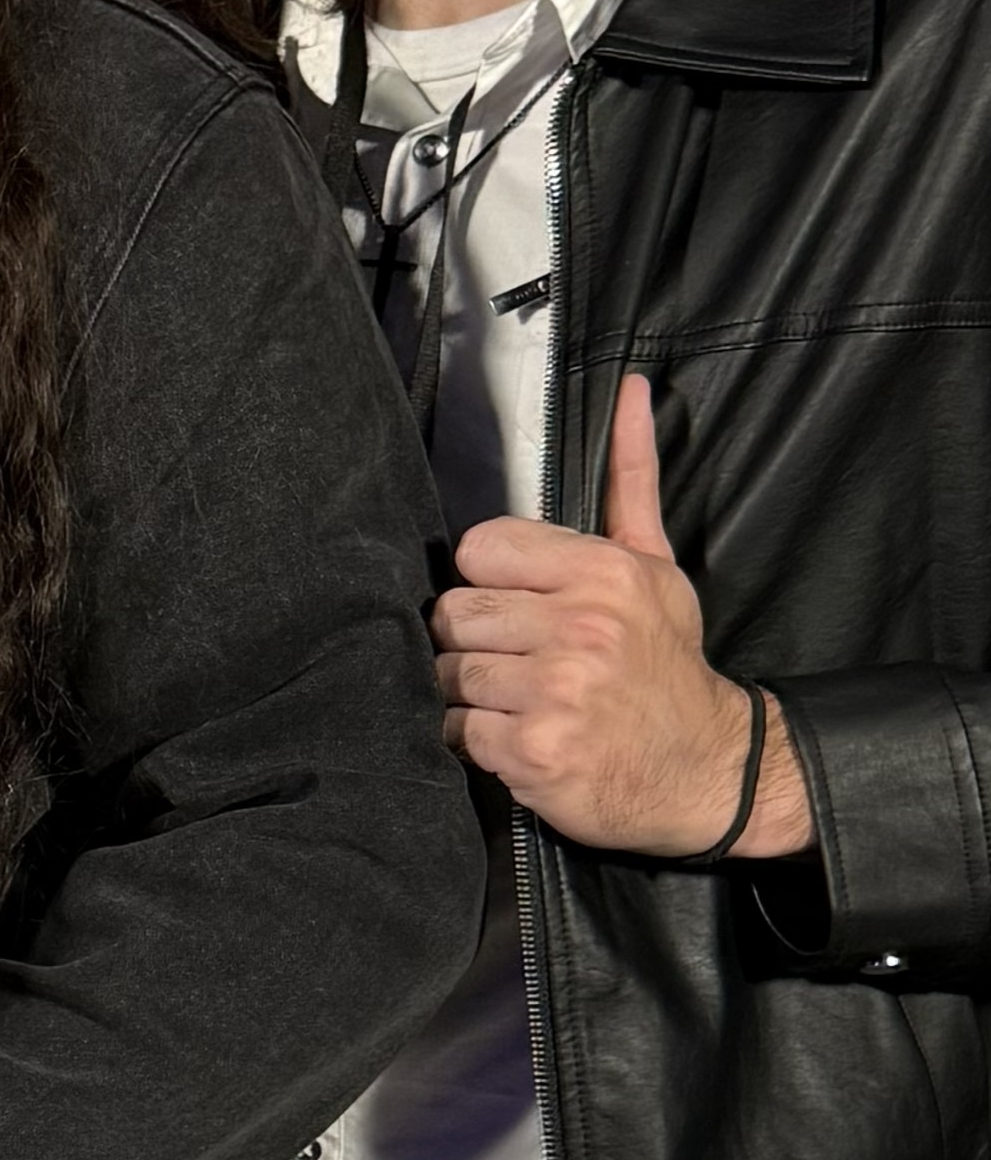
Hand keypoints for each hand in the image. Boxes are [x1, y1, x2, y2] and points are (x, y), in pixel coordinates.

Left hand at [431, 374, 808, 857]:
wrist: (712, 771)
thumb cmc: (667, 662)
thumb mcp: (655, 565)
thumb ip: (628, 479)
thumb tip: (629, 389)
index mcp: (602, 574)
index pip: (476, 549)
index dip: (491, 579)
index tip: (526, 604)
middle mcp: (580, 629)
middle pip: (454, 613)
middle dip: (479, 639)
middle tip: (527, 659)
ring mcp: (556, 694)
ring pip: (448, 673)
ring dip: (474, 692)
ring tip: (527, 698)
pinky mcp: (534, 753)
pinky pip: (455, 730)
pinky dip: (477, 740)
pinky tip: (523, 736)